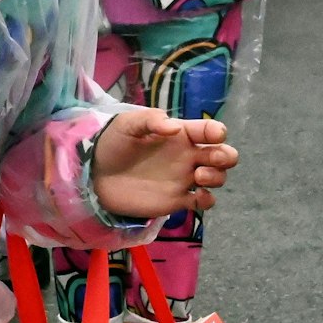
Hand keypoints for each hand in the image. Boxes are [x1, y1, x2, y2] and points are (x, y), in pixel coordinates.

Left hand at [91, 108, 237, 219]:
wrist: (95, 175)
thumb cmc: (112, 144)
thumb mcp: (127, 124)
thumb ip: (150, 120)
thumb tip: (175, 127)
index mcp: (179, 134)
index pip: (207, 130)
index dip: (216, 131)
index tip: (214, 135)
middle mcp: (187, 156)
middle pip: (222, 154)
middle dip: (226, 156)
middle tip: (210, 159)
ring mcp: (183, 179)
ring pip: (217, 178)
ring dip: (217, 177)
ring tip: (198, 177)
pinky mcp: (176, 200)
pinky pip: (203, 201)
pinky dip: (207, 200)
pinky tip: (196, 197)